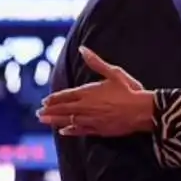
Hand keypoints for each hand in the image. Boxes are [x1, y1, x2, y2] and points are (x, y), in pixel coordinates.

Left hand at [36, 47, 153, 135]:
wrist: (142, 110)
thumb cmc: (130, 90)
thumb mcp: (114, 72)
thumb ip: (96, 62)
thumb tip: (82, 49)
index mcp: (89, 92)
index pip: (66, 95)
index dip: (54, 98)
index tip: (45, 101)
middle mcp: (86, 107)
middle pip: (64, 108)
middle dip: (50, 110)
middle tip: (38, 113)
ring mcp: (91, 119)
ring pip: (68, 120)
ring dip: (55, 120)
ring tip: (44, 121)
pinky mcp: (98, 129)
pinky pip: (80, 130)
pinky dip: (70, 131)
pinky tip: (63, 131)